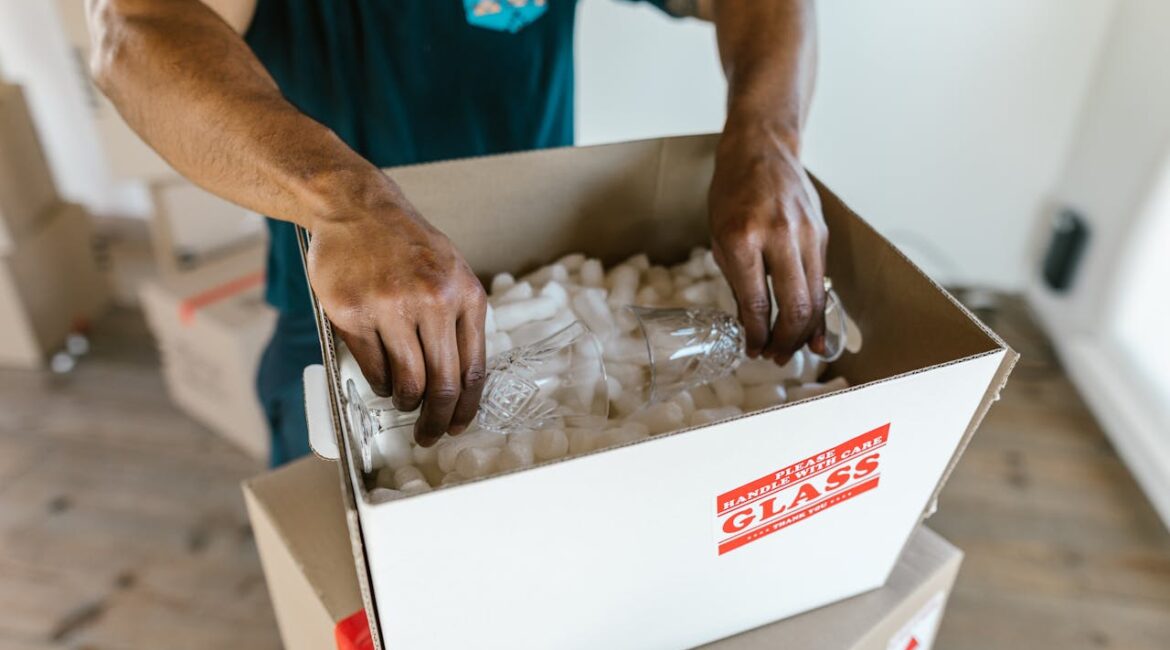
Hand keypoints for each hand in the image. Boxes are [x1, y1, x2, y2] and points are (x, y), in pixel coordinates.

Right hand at [307, 189, 486, 446]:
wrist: (357, 208)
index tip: (459, 426)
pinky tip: (382, 379)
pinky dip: (380, 383)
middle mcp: (433, 301)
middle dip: (437, 420)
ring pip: (406, 382)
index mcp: (466, 294)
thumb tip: (463, 384)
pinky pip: (372, 368)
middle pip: (443, 384)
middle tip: (428, 434)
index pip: (474, 369)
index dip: (467, 407)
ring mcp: (390, 307)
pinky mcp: (352, 313)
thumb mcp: (451, 272)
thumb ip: (461, 320)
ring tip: (403, 400)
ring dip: (405, 401)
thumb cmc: (407, 246)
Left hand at [708, 122, 827, 362]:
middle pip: (795, 305)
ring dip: (805, 331)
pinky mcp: (821, 234)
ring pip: (816, 297)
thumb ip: (737, 281)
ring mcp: (806, 234)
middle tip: (775, 358)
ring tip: (793, 350)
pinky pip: (823, 281)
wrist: (762, 149)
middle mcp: (779, 236)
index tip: (752, 350)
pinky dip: (819, 310)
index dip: (756, 335)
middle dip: (786, 341)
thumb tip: (751, 326)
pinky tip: (814, 331)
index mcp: (743, 238)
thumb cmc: (732, 193)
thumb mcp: (719, 237)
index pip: (756, 302)